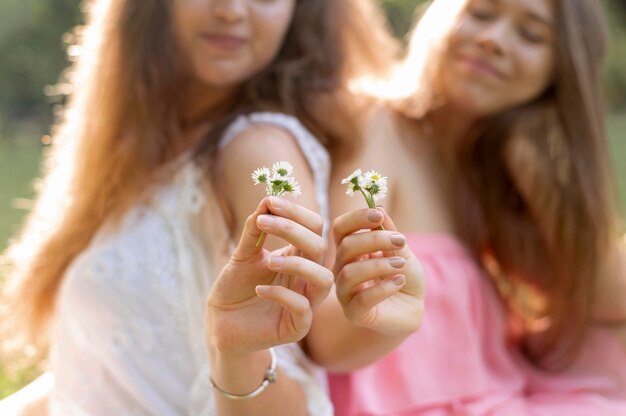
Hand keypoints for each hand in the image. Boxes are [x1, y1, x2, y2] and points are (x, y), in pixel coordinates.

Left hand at [206, 196, 332, 356]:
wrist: (221, 323)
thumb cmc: (235, 287)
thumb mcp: (243, 254)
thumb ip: (254, 230)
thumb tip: (267, 200)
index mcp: (299, 256)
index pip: (314, 227)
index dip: (296, 213)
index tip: (270, 202)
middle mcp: (307, 277)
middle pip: (320, 247)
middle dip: (293, 230)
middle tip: (263, 222)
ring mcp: (306, 303)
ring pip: (324, 278)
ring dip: (297, 264)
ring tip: (268, 260)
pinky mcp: (297, 327)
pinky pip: (303, 308)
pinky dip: (282, 295)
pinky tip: (259, 288)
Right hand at [333, 207, 424, 336]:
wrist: (412, 309)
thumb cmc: (403, 277)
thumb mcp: (401, 251)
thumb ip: (390, 232)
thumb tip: (379, 208)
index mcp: (349, 250)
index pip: (340, 228)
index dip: (356, 218)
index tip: (379, 215)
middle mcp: (341, 269)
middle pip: (345, 247)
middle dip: (374, 239)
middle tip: (400, 241)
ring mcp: (345, 292)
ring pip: (349, 273)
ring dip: (379, 265)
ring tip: (401, 264)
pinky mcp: (354, 313)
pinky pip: (362, 299)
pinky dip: (383, 288)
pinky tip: (399, 281)